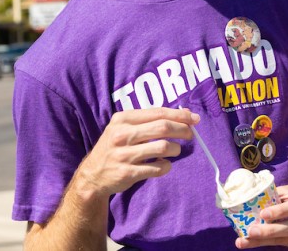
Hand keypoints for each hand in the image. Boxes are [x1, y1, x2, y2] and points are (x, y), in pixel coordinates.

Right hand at [74, 108, 198, 197]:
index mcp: (122, 119)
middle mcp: (122, 134)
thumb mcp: (125, 127)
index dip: (179, 115)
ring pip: (163, 147)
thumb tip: (185, 113)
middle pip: (163, 127)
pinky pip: (158, 167)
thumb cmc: (115, 147)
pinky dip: (166, 166)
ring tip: (175, 151)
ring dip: (176, 149)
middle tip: (190, 135)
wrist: (93, 175)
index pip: (158, 113)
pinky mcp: (128, 172)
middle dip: (182, 130)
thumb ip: (151, 120)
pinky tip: (164, 164)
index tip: (194, 119)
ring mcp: (124, 154)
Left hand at [235, 182, 287, 248]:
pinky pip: (286, 243)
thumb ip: (281, 194)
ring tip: (244, 241)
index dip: (280, 211)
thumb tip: (256, 196)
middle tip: (250, 231)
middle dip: (269, 231)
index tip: (263, 214)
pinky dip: (269, 242)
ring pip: (287, 239)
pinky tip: (254, 241)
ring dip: (264, 240)